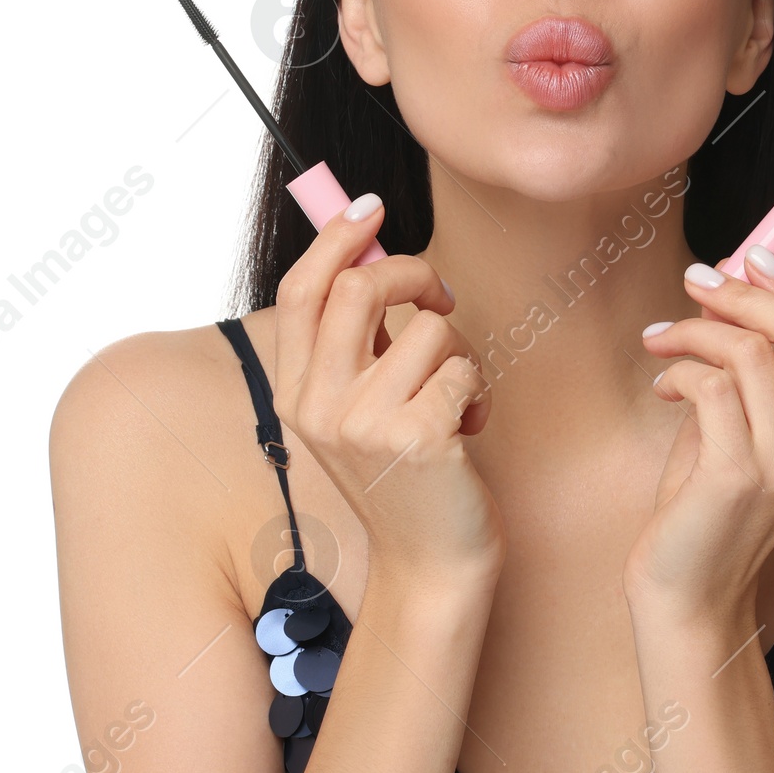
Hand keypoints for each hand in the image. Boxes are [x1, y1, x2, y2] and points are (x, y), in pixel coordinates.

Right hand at [271, 194, 505, 582]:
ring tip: (454, 399)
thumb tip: (369, 252)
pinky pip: (463, 368)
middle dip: (414, 273)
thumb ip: (354, 343)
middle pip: (360, 290)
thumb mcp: (358, 410)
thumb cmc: (405, 480)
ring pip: (429, 329)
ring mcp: (365, 424)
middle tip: (441, 293)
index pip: (302, 293)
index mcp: (296, 394)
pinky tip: (468, 429)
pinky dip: (477, 390)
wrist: (430, 566)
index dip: (336, 240)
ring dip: (460, 354)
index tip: (370, 207)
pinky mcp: (417, 438)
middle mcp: (318, 407)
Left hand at [624, 248, 773, 620]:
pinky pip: (712, 386)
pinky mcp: (740, 475)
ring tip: (660, 341)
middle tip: (693, 283)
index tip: (743, 260)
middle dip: (744, 293)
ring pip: (752, 351)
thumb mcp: (738, 428)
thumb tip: (727, 290)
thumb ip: (747, 370)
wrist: (688, 596)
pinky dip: (679, 371)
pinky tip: (661, 389)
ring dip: (695, 330)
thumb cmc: (704, 509)